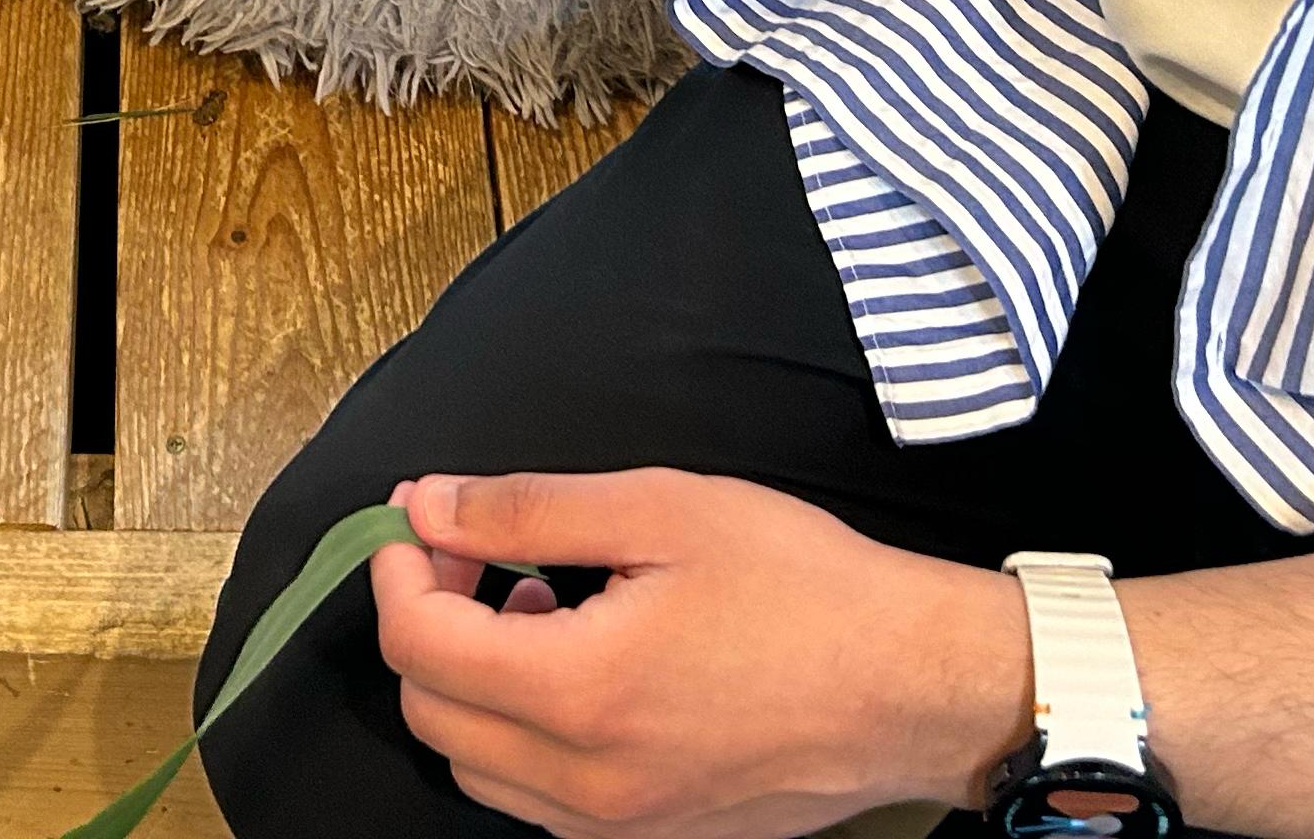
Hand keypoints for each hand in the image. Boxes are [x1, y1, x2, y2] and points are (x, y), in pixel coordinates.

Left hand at [367, 470, 1032, 838]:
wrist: (913, 684)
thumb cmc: (804, 589)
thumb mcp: (660, 510)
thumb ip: (527, 510)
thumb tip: (429, 506)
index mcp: (580, 694)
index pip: (418, 644)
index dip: (400, 569)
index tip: (426, 522)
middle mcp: (587, 783)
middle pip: (431, 714)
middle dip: (427, 622)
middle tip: (476, 553)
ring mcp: (620, 826)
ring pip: (477, 770)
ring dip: (473, 685)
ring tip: (534, 606)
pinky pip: (539, 802)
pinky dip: (523, 736)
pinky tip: (580, 667)